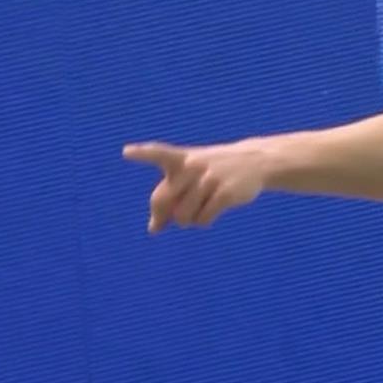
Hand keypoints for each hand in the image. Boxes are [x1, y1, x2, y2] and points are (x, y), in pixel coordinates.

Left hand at [122, 140, 265, 233]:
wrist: (255, 160)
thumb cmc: (212, 170)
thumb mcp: (189, 175)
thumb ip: (168, 197)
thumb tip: (153, 230)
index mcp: (181, 159)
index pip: (159, 154)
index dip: (143, 154)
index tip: (127, 152)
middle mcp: (194, 167)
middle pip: (163, 202)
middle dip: (166, 215)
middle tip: (176, 216)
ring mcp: (210, 180)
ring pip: (184, 216)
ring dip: (190, 219)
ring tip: (202, 206)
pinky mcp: (226, 193)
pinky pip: (203, 220)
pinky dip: (204, 221)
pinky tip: (213, 211)